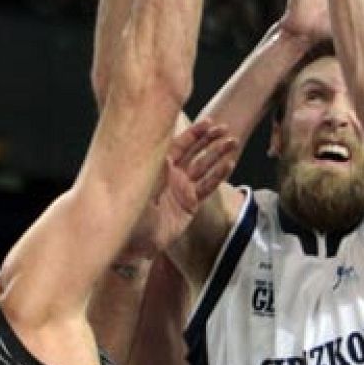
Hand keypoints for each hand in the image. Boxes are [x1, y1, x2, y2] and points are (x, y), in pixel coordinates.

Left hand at [125, 119, 239, 259]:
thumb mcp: (141, 184)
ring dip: (218, 154)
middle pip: (194, 152)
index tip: (208, 122)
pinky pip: (207, 187)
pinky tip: (229, 164)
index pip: (179, 144)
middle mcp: (172, 175)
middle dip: (210, 139)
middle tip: (225, 128)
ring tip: (233, 143)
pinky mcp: (190, 204)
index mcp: (158, 166)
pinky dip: (218, 176)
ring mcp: (182, 189)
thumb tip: (165, 148)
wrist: (135, 242)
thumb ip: (156, 167)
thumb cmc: (130, 211)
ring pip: (204, 167)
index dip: (194, 132)